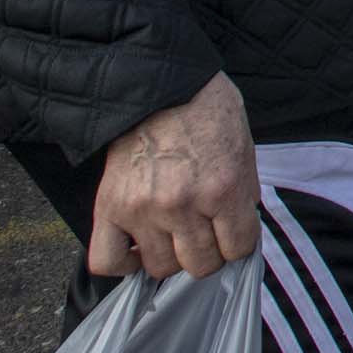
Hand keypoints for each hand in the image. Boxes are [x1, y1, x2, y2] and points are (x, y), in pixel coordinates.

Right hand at [89, 74, 260, 280]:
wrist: (158, 84)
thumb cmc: (206, 111)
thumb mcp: (244, 149)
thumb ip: (243, 195)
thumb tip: (239, 231)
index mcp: (223, 188)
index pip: (238, 249)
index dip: (238, 242)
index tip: (231, 232)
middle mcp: (183, 205)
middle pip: (200, 265)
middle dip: (208, 252)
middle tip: (203, 232)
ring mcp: (143, 210)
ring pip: (161, 267)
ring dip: (170, 256)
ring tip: (172, 234)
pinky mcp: (109, 207)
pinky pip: (107, 261)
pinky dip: (123, 264)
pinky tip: (138, 248)